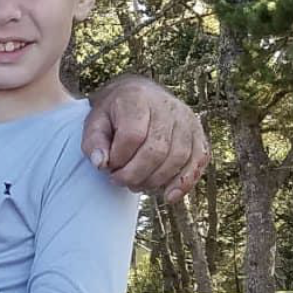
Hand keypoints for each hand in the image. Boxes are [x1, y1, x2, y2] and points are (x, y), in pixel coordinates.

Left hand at [80, 76, 208, 201]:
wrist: (137, 95)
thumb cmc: (114, 113)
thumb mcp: (95, 122)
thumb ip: (93, 142)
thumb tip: (101, 164)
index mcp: (138, 98)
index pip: (132, 136)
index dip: (119, 159)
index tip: (108, 167)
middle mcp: (166, 106)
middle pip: (156, 150)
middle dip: (135, 174)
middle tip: (120, 181)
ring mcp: (186, 118)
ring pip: (178, 158)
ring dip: (156, 180)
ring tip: (137, 184)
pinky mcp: (197, 132)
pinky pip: (198, 160)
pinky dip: (185, 182)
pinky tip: (169, 196)